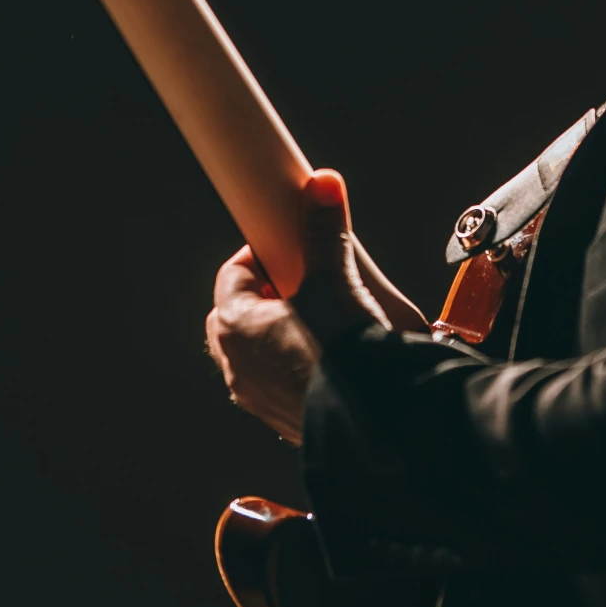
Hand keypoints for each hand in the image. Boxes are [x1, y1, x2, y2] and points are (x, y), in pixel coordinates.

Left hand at [204, 169, 395, 443]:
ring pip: (259, 352)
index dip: (263, 256)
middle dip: (270, 294)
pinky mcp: (283, 420)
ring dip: (281, 333)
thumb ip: (326, 233)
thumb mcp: (334, 282)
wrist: (372, 421)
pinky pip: (280, 383)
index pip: (234, 274)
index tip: (289, 249)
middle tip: (306, 283)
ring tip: (323, 321)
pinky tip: (330, 359)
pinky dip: (296, 366)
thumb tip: (323, 185)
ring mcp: (257, 396)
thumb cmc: (342, 352)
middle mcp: (236, 363)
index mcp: (234, 324)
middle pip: (241, 313)